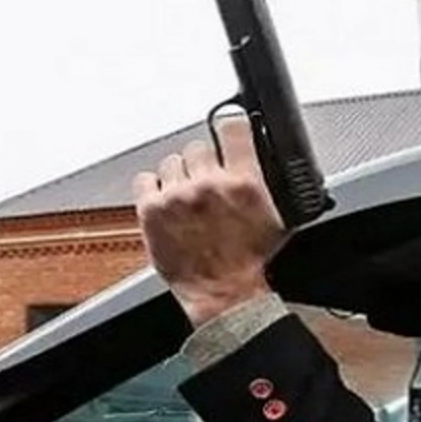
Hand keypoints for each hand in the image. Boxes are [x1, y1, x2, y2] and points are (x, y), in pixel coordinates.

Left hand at [132, 117, 285, 327]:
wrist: (223, 294)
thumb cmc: (247, 262)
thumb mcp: (275, 216)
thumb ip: (263, 181)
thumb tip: (256, 154)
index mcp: (243, 182)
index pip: (232, 127)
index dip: (229, 129)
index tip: (226, 135)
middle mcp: (208, 185)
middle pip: (197, 146)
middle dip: (203, 163)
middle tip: (206, 184)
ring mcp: (177, 197)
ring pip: (171, 162)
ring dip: (178, 176)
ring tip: (186, 199)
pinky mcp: (152, 211)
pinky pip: (145, 179)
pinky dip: (153, 188)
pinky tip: (165, 202)